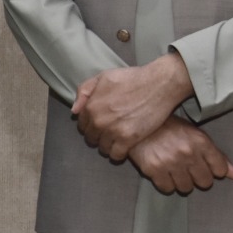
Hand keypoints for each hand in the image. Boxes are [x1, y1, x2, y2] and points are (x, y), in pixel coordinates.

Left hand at [71, 52, 193, 161]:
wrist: (158, 85)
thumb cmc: (132, 78)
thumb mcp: (103, 77)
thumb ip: (84, 91)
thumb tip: (74, 110)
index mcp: (91, 106)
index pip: (82, 124)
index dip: (89, 125)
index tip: (97, 125)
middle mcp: (99, 120)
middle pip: (91, 138)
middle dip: (97, 136)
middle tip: (107, 133)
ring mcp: (113, 131)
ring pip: (102, 148)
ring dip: (107, 146)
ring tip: (115, 141)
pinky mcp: (129, 139)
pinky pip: (116, 155)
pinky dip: (117, 154)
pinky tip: (122, 149)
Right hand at [126, 117, 232, 194]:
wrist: (135, 122)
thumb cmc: (167, 127)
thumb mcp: (194, 134)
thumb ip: (216, 155)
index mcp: (200, 141)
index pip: (219, 169)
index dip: (212, 169)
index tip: (203, 164)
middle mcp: (187, 152)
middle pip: (205, 182)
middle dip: (197, 177)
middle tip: (187, 168)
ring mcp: (170, 162)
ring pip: (186, 188)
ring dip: (181, 182)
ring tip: (173, 170)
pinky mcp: (153, 169)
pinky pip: (168, 189)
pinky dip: (166, 184)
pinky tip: (162, 172)